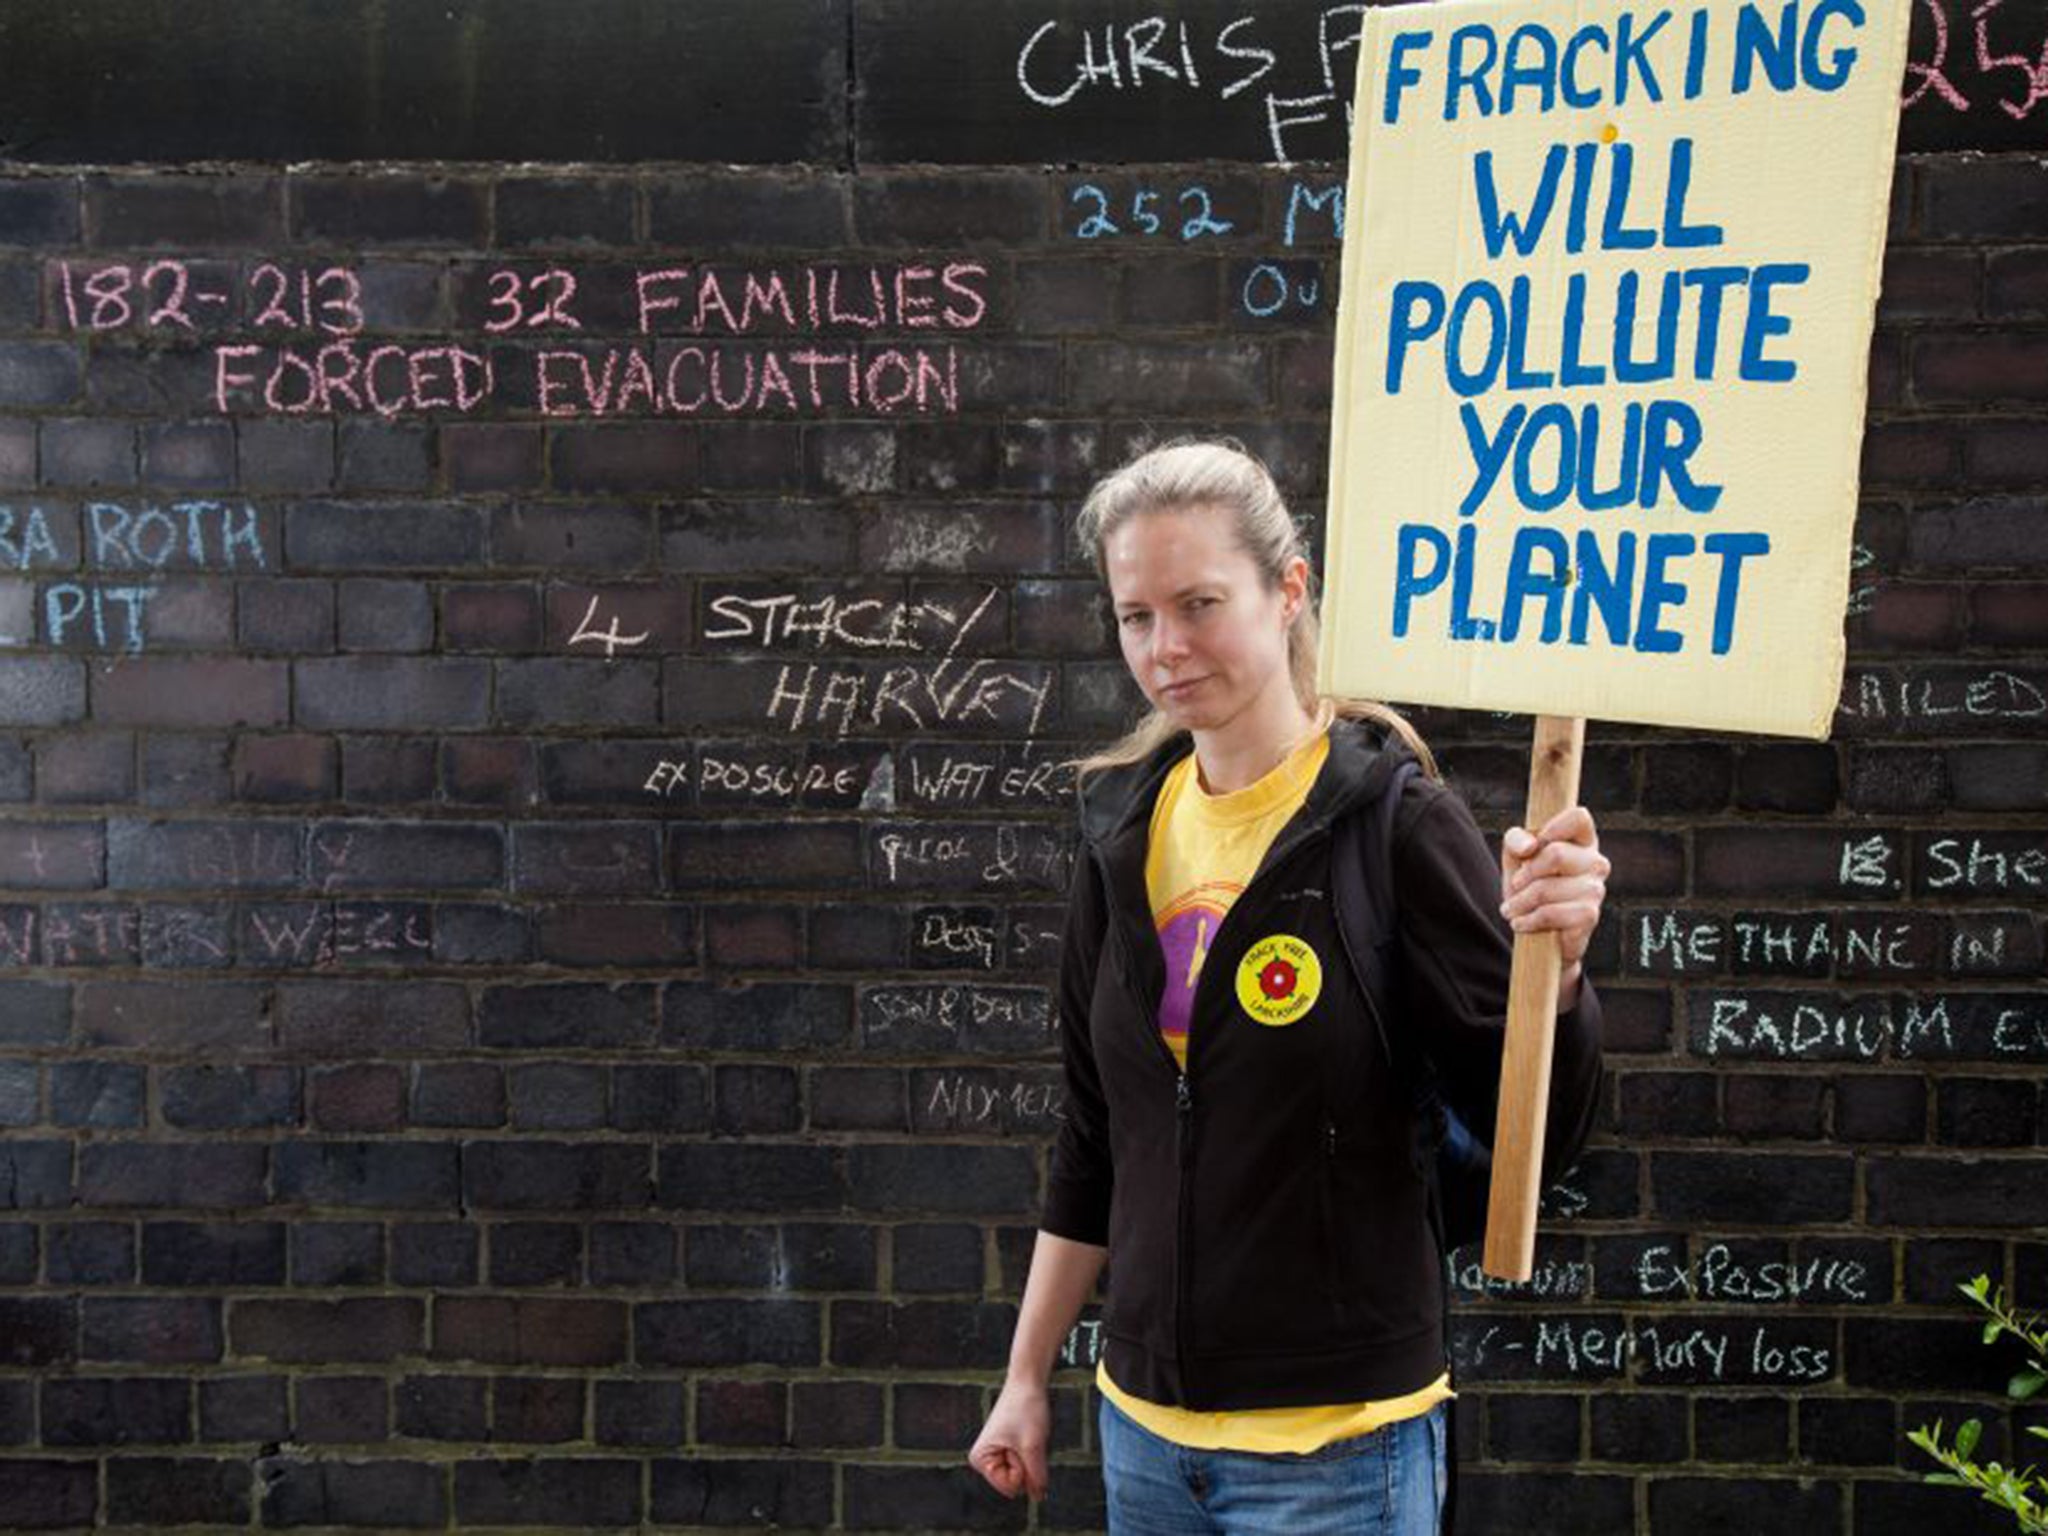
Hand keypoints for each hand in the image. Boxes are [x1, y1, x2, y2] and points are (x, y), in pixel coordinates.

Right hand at [968, 1378, 1050, 1501]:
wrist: (1027, 1382)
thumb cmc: (1026, 1409)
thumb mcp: (1034, 1447)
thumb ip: (1036, 1477)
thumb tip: (1039, 1498)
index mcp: (980, 1460)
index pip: (1010, 1487)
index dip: (1023, 1468)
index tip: (1019, 1443)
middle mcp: (984, 1460)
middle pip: (1015, 1483)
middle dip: (1027, 1464)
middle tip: (1023, 1437)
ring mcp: (995, 1455)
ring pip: (1023, 1474)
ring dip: (1031, 1457)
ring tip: (1025, 1434)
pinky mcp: (1006, 1449)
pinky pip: (1025, 1463)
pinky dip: (1032, 1452)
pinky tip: (1027, 1434)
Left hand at [1500, 804, 1608, 1002]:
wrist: (1537, 931)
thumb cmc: (1529, 886)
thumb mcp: (1515, 858)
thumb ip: (1516, 840)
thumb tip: (1530, 846)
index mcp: (1582, 840)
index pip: (1579, 817)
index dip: (1553, 828)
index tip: (1531, 848)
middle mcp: (1595, 862)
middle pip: (1556, 853)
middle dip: (1525, 873)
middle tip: (1514, 886)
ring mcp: (1596, 889)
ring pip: (1546, 888)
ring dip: (1520, 902)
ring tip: (1512, 910)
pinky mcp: (1590, 915)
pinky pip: (1550, 913)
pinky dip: (1528, 920)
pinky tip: (1522, 923)